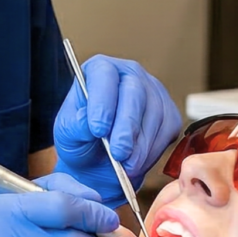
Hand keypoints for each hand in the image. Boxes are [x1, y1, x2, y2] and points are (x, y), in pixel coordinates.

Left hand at [53, 55, 182, 207]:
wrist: (98, 163)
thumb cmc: (81, 142)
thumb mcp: (68, 135)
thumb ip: (75, 125)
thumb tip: (87, 121)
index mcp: (99, 70)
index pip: (104, 74)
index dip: (103, 102)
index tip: (98, 130)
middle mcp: (129, 74)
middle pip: (135, 91)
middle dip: (126, 127)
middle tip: (118, 154)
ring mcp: (153, 92)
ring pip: (155, 113)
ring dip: (141, 145)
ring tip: (127, 166)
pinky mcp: (169, 113)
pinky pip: (167, 129)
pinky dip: (154, 150)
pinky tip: (138, 163)